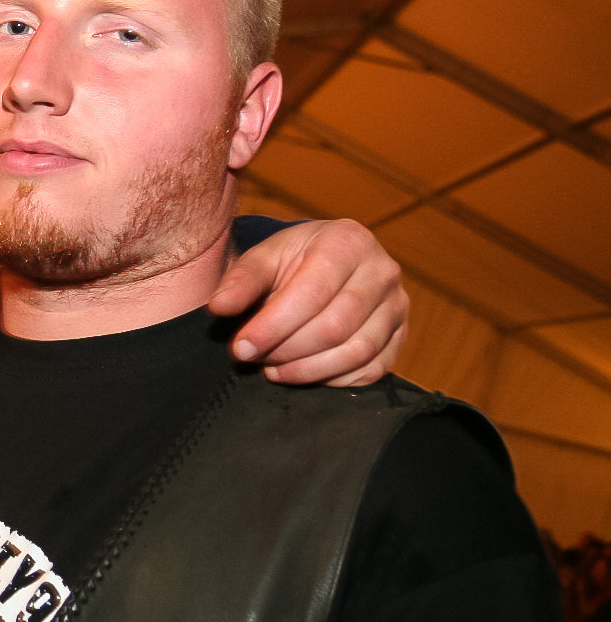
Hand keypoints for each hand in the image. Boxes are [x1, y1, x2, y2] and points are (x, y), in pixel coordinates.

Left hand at [209, 218, 407, 386]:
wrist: (328, 260)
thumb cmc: (294, 259)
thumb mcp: (265, 257)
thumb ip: (241, 280)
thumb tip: (220, 306)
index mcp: (348, 242)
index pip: (311, 294)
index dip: (272, 327)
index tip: (240, 348)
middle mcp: (382, 271)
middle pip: (334, 327)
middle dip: (286, 351)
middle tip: (254, 358)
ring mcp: (397, 305)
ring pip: (356, 352)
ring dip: (307, 370)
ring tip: (274, 369)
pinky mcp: (401, 335)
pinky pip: (372, 370)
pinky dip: (333, 379)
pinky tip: (303, 373)